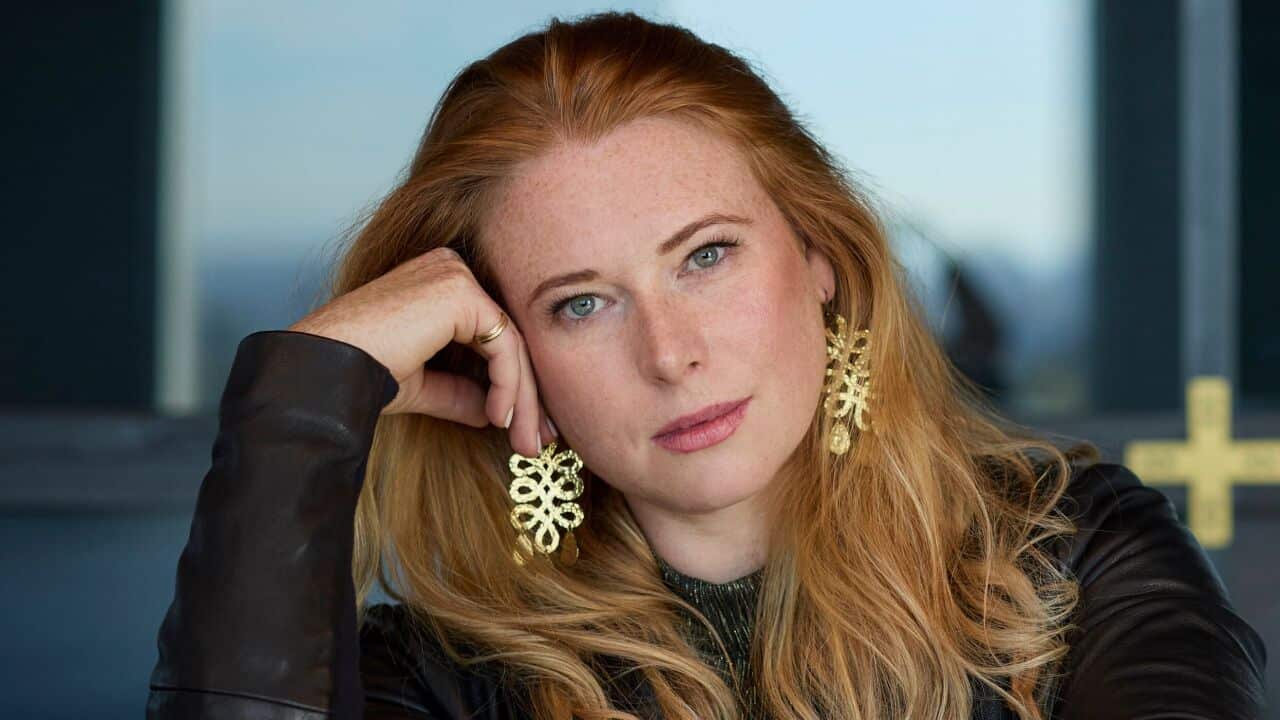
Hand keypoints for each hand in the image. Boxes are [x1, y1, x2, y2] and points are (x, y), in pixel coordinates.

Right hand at [287, 246, 553, 457]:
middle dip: (528, 395)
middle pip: (507, 336)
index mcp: (440, 282)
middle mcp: (450, 268)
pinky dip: (508, 385)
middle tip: (538, 441)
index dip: (515, 383)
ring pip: (511, 343)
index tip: (526, 428)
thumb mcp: (420, 383)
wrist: (324, 369)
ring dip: (523, 398)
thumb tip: (493, 413)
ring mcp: (455, 275)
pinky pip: (502, 343)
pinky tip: (500, 418)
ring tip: (525, 442)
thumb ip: (459, 390)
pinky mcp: (459, 291)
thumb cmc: (359, 372)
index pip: (493, 333)